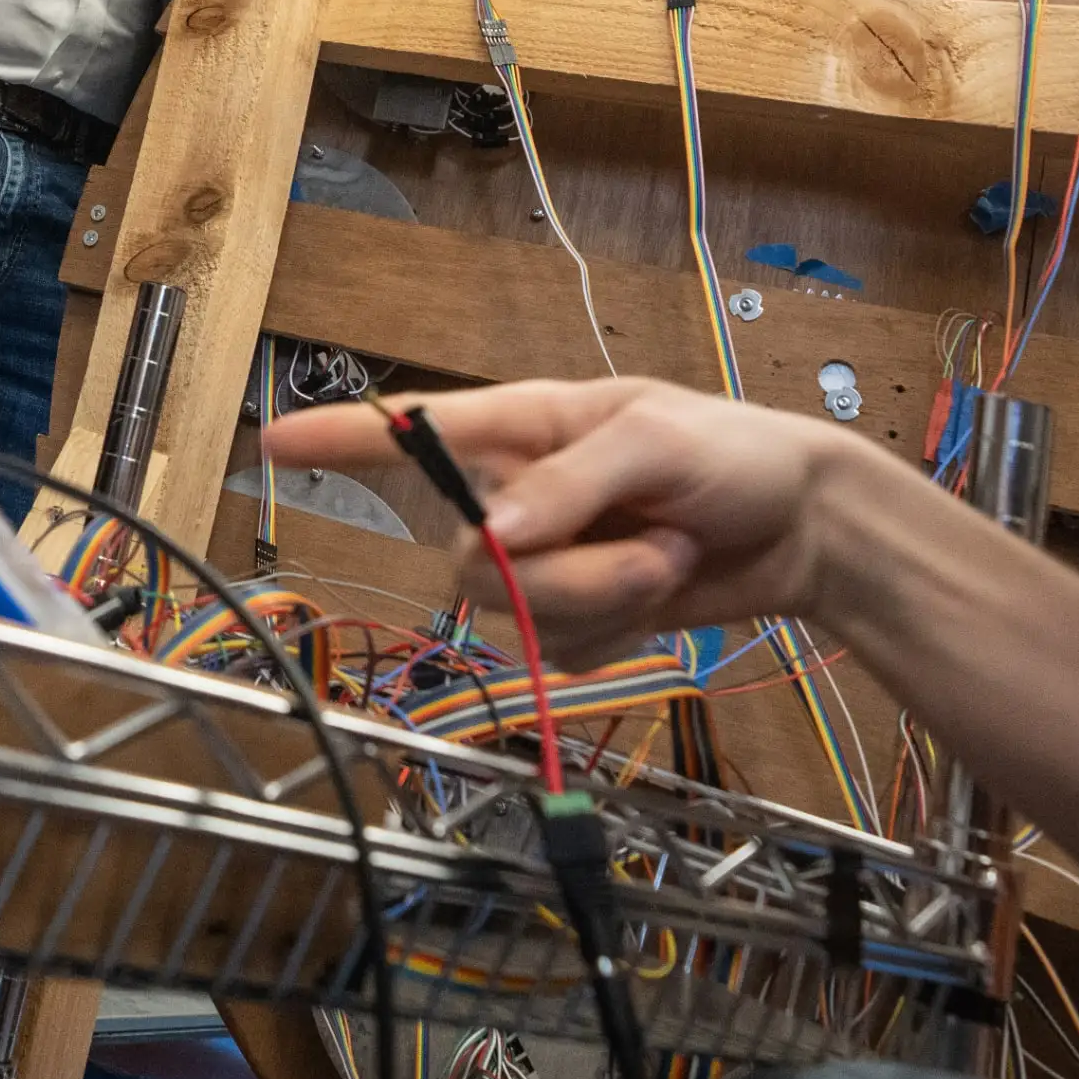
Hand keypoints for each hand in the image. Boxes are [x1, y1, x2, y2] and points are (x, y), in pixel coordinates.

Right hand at [262, 378, 861, 657]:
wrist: (806, 529)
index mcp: (523, 428)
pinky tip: (663, 595)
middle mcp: (520, 495)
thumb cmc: (733, 454)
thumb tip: (491, 535)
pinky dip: (622, 632)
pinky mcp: (578, 617)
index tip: (272, 442)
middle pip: (474, 562)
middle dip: (568, 571)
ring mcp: (548, 561)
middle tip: (653, 545)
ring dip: (612, 595)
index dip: (340, 438)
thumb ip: (568, 483)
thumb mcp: (656, 442)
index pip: (412, 431)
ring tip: (671, 557)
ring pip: (521, 614)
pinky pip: (560, 650)